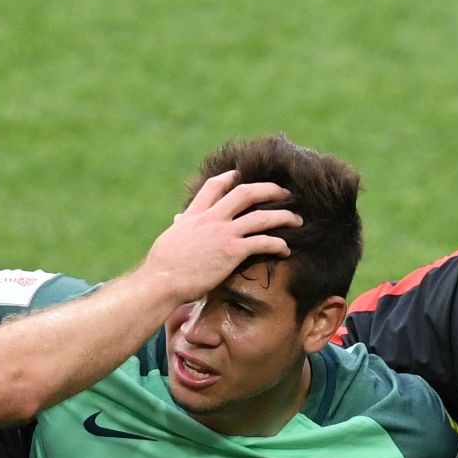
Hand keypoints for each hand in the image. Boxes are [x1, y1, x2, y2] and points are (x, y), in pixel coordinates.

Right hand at [143, 171, 299, 303]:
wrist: (160, 282)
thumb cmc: (161, 267)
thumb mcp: (169, 238)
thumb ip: (180, 226)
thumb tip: (177, 219)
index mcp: (194, 215)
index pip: (215, 186)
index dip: (231, 177)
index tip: (242, 176)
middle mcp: (211, 219)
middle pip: (245, 192)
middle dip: (269, 190)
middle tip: (284, 193)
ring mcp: (223, 234)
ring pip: (261, 216)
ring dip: (283, 216)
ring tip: (297, 219)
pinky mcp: (232, 252)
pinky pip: (262, 242)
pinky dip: (278, 244)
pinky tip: (285, 249)